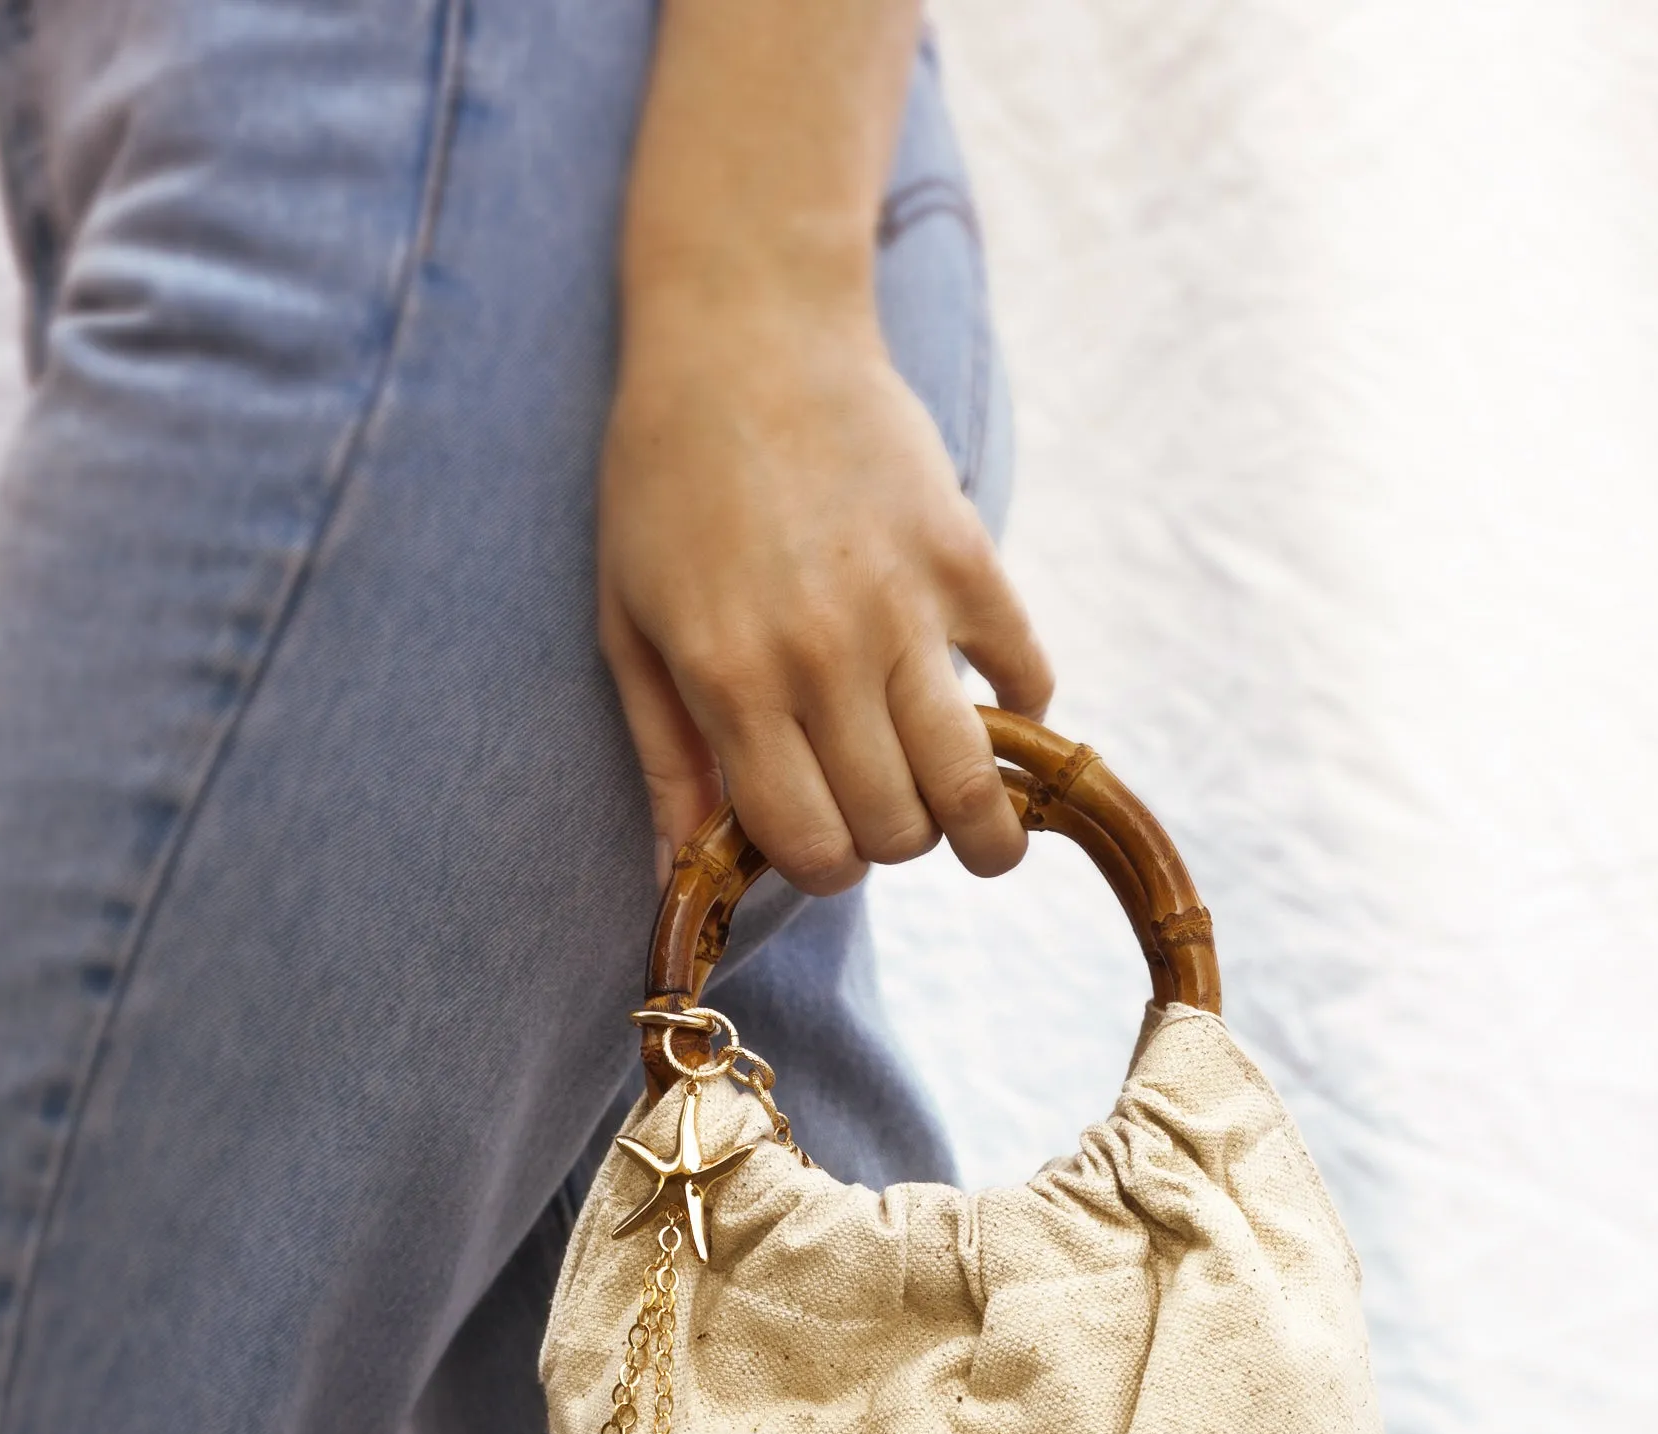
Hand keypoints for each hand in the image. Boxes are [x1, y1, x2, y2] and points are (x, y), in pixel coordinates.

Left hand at [599, 304, 1053, 895]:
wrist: (747, 331)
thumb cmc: (664, 483)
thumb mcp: (630, 625)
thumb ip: (664, 759)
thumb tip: (678, 878)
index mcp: (733, 681)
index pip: (812, 847)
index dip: (824, 868)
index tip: (823, 843)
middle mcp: (822, 656)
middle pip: (895, 829)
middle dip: (889, 843)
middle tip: (880, 813)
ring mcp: (904, 606)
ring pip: (971, 783)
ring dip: (980, 829)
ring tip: (977, 831)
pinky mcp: (967, 557)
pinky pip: (1027, 680)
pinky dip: (1021, 718)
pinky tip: (990, 711)